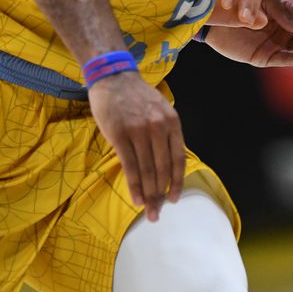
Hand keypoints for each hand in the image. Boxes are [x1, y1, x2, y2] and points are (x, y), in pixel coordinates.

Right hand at [87, 70, 184, 221]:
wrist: (114, 78)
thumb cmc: (137, 97)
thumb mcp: (160, 110)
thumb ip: (166, 134)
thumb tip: (168, 164)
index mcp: (172, 122)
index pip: (178, 158)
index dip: (177, 181)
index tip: (174, 199)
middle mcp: (159, 128)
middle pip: (163, 168)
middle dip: (161, 194)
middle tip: (158, 213)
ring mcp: (140, 131)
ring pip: (147, 170)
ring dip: (148, 194)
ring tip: (148, 211)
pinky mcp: (120, 135)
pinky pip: (130, 166)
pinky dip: (134, 185)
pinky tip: (136, 199)